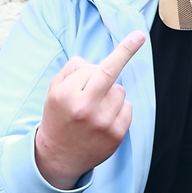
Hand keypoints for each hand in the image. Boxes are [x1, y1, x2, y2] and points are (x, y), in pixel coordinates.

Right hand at [34, 32, 144, 189]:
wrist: (58, 156)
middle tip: (138, 37)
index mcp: (66, 94)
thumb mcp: (54, 91)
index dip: (119, 51)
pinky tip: (105, 118)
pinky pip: (128, 108)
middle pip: (110, 74)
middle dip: (126, 54)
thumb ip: (72, 71)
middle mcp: (85, 108)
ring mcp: (103, 122)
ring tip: (96, 106)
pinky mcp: (116, 135)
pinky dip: (119, 109)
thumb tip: (94, 62)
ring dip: (111, 93)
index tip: (138, 36)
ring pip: (120, 91)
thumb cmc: (58, 117)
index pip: (94, 67)